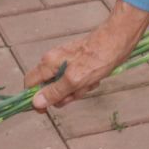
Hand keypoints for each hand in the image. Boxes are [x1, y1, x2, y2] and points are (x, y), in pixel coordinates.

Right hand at [27, 3, 148, 111]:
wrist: (119, 39)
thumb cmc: (98, 58)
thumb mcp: (74, 80)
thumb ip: (54, 92)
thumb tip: (35, 103)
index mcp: (48, 63)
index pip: (30, 84)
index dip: (35, 99)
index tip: (48, 108)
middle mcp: (54, 61)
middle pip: (49, 89)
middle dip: (64, 95)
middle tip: (78, 90)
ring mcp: (66, 62)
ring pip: (65, 87)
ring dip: (78, 90)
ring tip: (90, 82)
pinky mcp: (79, 63)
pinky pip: (76, 81)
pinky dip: (85, 84)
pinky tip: (96, 78)